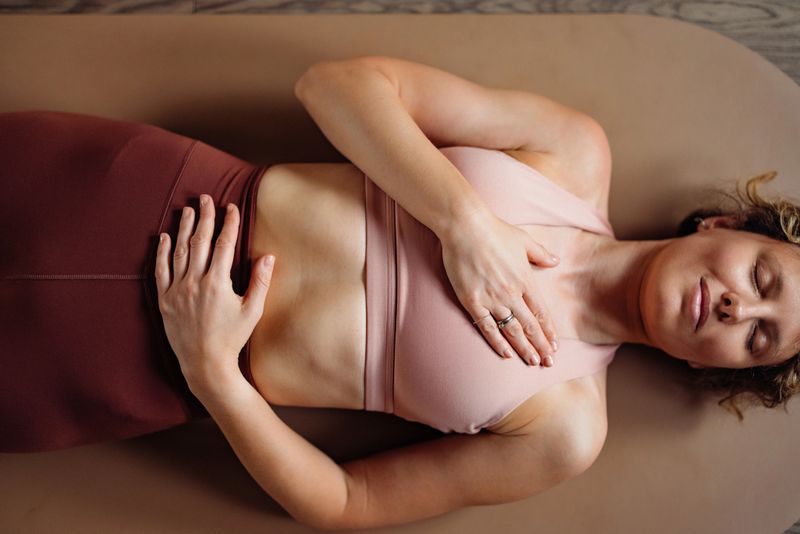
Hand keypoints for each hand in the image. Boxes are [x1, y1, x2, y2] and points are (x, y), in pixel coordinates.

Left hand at [155, 194, 275, 385]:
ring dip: (184, 228)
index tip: (232, 207)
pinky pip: (160, 270)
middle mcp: (195, 283)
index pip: (224, 244)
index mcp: (218, 283)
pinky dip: (162, 252)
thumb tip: (268, 256)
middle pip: (200, 242)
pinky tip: (165, 237)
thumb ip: (260, 282)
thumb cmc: (233, 338)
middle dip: (205, 217)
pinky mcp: (164, 300)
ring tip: (188, 210)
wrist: (205, 364)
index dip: (229, 223)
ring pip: (179, 251)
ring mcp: (177, 291)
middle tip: (206, 198)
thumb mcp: (253, 311)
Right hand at [441, 210, 558, 365]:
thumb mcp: (524, 240)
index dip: (549, 331)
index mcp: (525, 280)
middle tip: (549, 362)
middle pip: (530, 326)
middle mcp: (511, 293)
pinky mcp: (472, 301)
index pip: (541, 312)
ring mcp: (492, 299)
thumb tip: (555, 261)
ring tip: (533, 362)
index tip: (555, 345)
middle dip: (541, 346)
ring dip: (524, 348)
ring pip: (512, 330)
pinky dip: (497, 342)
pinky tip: (506, 354)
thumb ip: (540, 254)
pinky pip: (487, 327)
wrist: (465, 227)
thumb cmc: (494, 230)